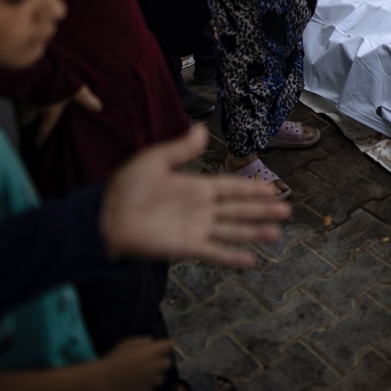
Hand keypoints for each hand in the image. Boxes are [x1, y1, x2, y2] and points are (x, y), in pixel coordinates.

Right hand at [24, 84, 102, 145]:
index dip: (40, 138)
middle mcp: (35, 107)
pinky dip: (20, 94)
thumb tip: (98, 107)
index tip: (36, 145)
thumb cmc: (60, 83)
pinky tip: (21, 90)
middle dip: (24, 122)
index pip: (44, 128)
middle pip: (25, 119)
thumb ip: (87, 100)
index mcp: (49, 111)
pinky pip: (18, 93)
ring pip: (20, 106)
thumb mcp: (77, 92)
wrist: (41, 68)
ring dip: (21, 108)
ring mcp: (26, 96)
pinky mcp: (21, 85)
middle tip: (23, 125)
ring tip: (21, 108)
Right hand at [97, 337, 173, 390]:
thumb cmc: (115, 358)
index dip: (164, 346)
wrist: (104, 379)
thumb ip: (143, 341)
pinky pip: (152, 390)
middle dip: (161, 361)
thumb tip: (151, 342)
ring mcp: (154, 381)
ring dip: (155, 375)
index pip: (170, 345)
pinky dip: (147, 388)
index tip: (159, 347)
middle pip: (168, 362)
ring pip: (161, 377)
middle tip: (149, 362)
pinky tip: (138, 385)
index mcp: (154, 351)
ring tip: (142, 375)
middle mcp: (158, 365)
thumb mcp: (128, 342)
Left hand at [102, 124, 291, 264]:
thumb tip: (202, 129)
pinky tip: (251, 260)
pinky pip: (215, 252)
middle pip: (238, 209)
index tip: (272, 189)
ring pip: (232, 230)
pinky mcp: (186, 247)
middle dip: (262, 210)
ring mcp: (195, 229)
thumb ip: (181, 149)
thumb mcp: (155, 160)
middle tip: (286, 210)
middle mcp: (200, 209)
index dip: (251, 188)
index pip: (231, 187)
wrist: (104, 217)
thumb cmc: (125, 188)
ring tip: (276, 233)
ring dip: (254, 232)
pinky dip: (232, 257)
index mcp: (195, 186)